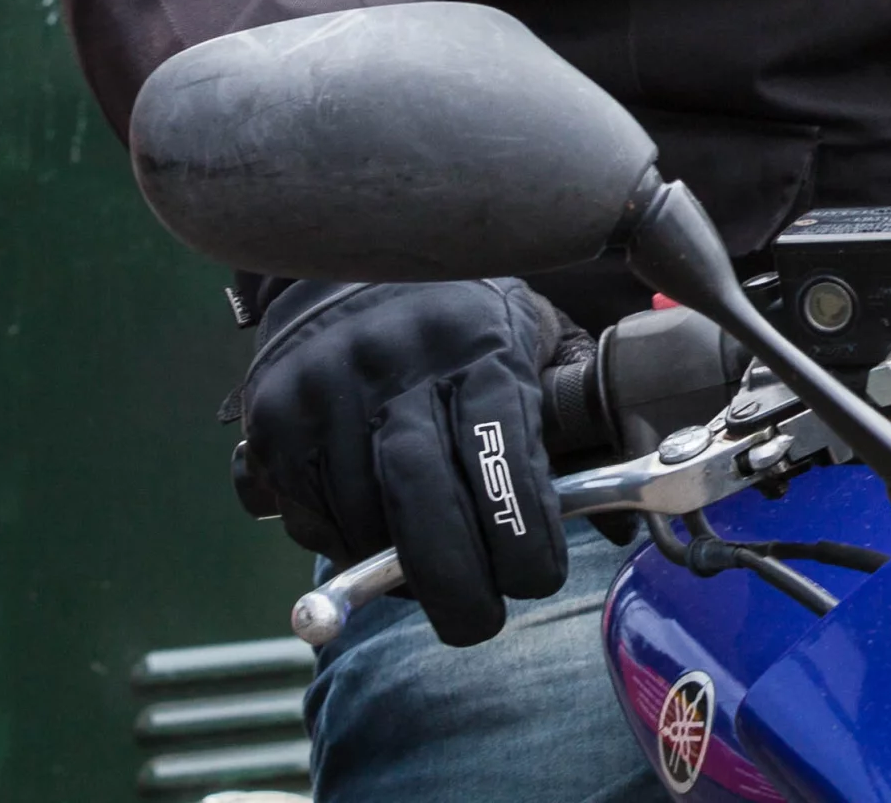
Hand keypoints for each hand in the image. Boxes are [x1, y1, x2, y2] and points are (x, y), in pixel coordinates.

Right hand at [243, 278, 578, 645]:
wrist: (344, 271)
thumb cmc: (459, 320)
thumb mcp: (529, 337)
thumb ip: (574, 419)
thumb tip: (620, 524)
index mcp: (474, 342)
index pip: (500, 453)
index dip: (522, 532)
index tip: (537, 575)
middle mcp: (394, 364)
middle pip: (424, 505)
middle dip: (459, 587)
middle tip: (480, 619)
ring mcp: (324, 393)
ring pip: (364, 527)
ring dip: (399, 568)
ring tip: (428, 556)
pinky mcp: (271, 423)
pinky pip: (310, 524)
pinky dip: (345, 545)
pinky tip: (373, 519)